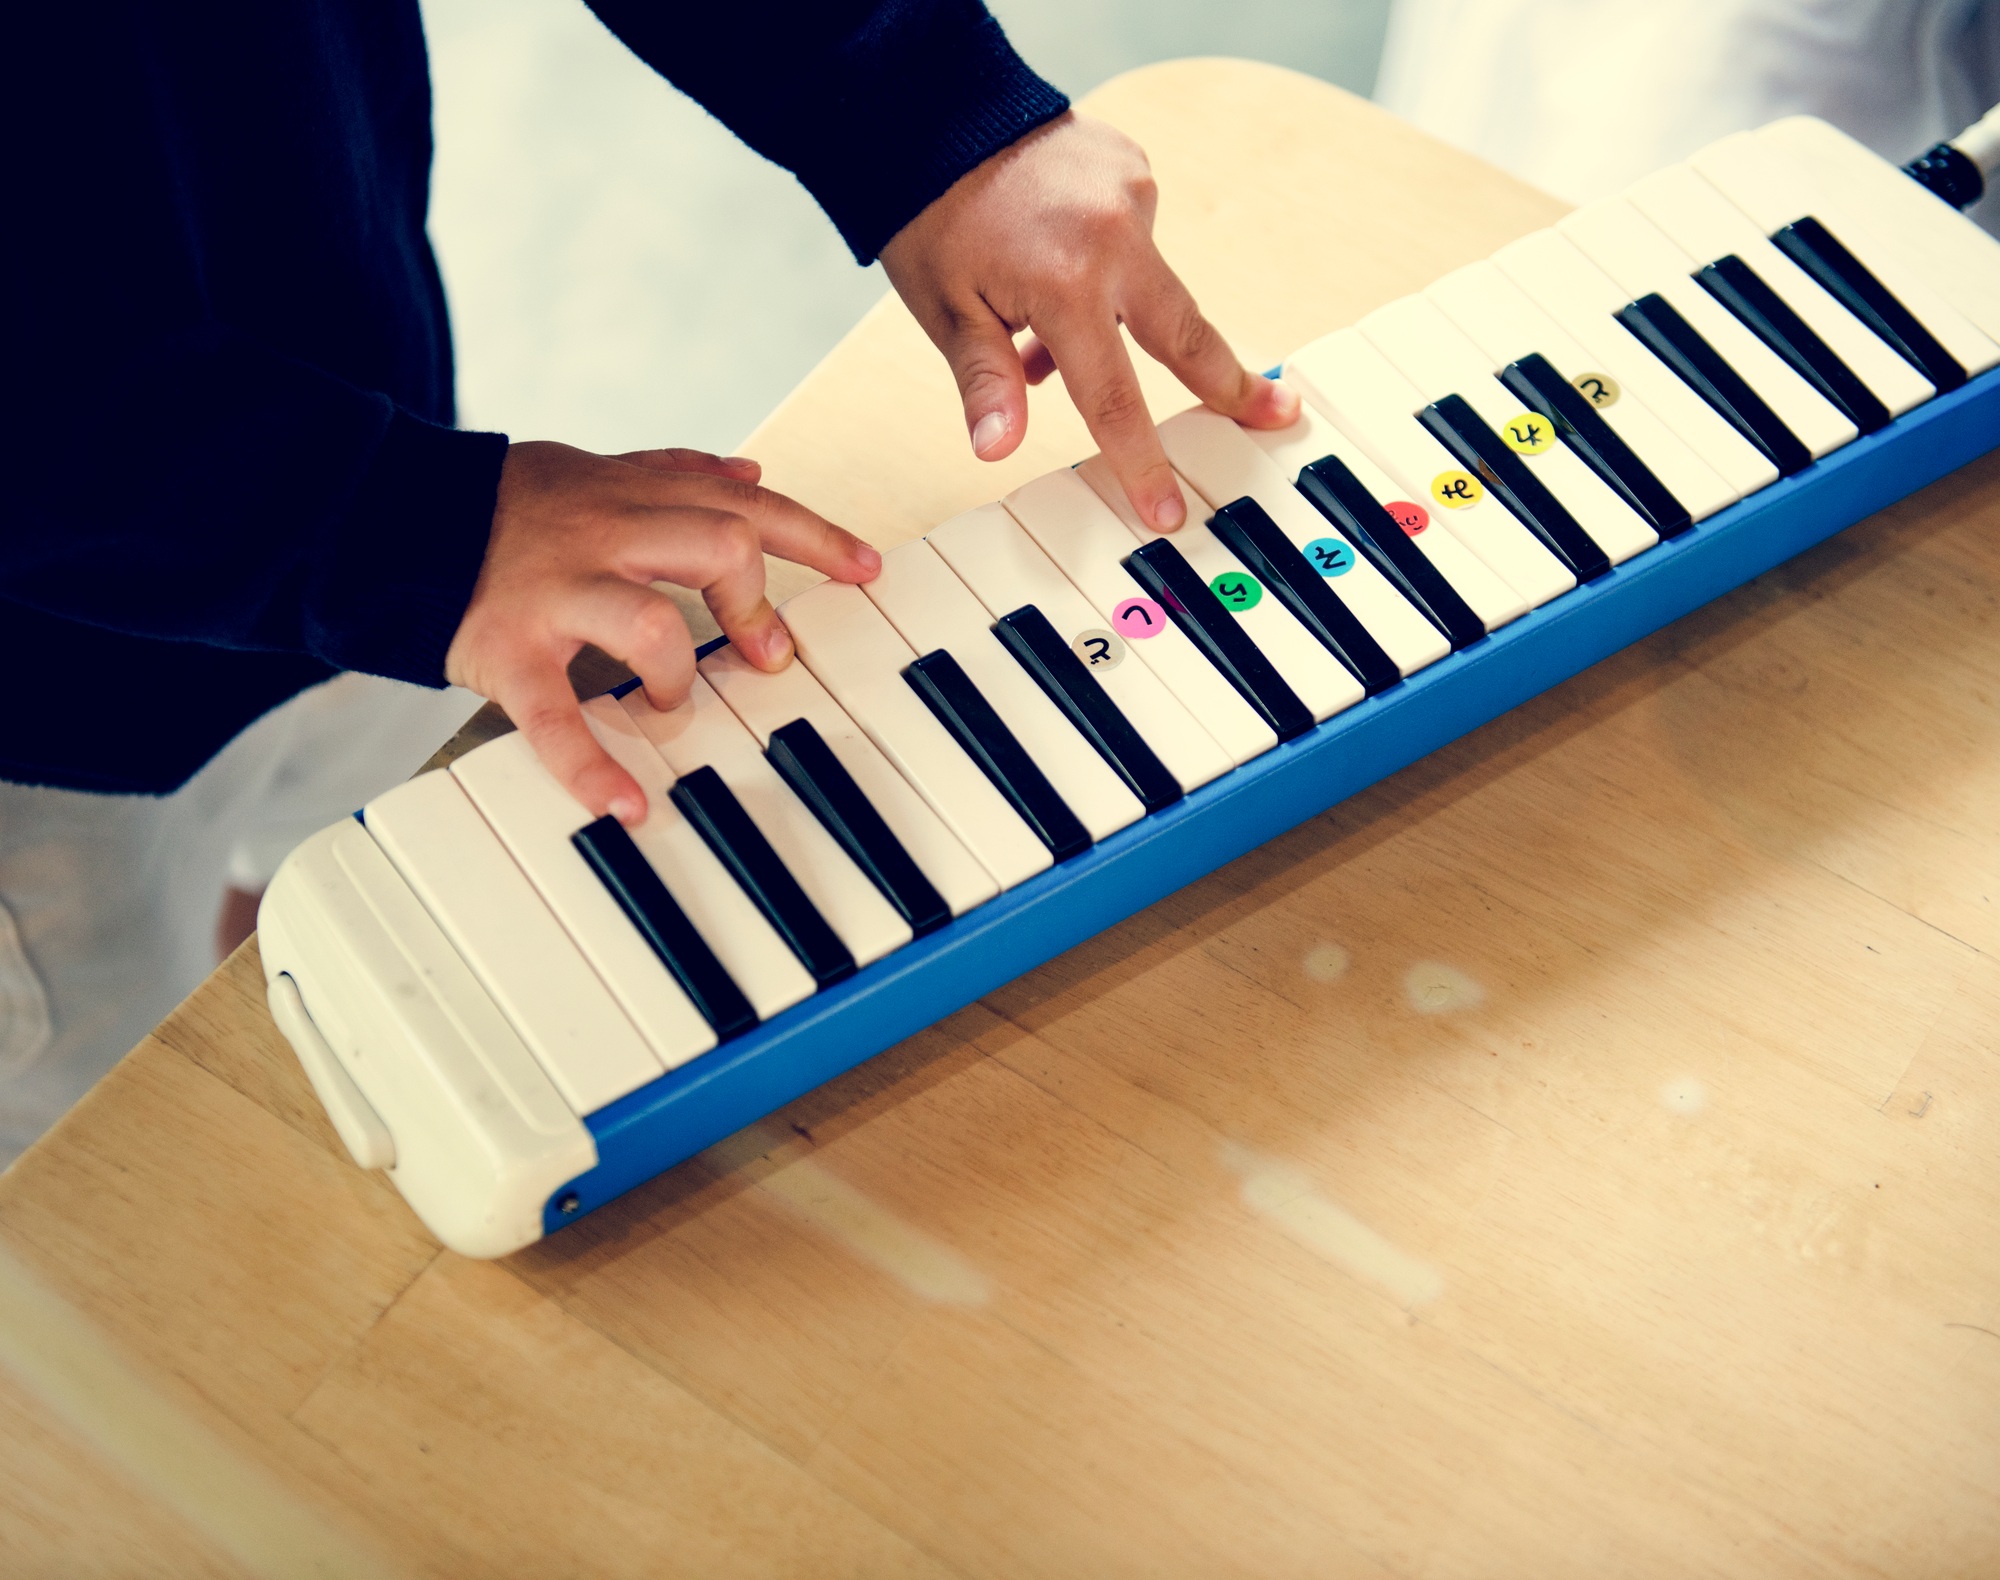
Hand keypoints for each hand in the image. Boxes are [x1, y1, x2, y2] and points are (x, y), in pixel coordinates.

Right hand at [445, 442, 878, 823]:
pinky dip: (591, 766)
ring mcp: (555, 592)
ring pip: (651, 622)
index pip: (744, 504)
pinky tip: (624, 805)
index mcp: (629, 495)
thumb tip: (752, 472)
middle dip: (756, 605)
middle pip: (717, 545)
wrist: (386, 516)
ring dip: (680, 675)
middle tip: (764, 656)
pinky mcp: (509, 650)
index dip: (815, 536)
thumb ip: (672, 471)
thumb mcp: (594, 469)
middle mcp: (601, 535)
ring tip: (672, 703)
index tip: (868, 570)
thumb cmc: (505, 506)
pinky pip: (556, 715)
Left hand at [879, 111, 1298, 531]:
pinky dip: (1104, 265)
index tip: (1169, 510)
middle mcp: (1115, 239)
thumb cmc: (932, 216)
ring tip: (1036, 322)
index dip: (1142, 462)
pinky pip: (1134, 239)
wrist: (937, 111)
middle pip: (1186, 335)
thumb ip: (985, 381)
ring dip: (1116, 319)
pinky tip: (1052, 254)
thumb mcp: (944, 310)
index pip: (1113, 400)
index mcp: (1066, 284)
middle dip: (1231, 383)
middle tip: (1278, 412)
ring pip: (1151, 286)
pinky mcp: (1134, 169)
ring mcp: (1133, 196)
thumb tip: (998, 448)